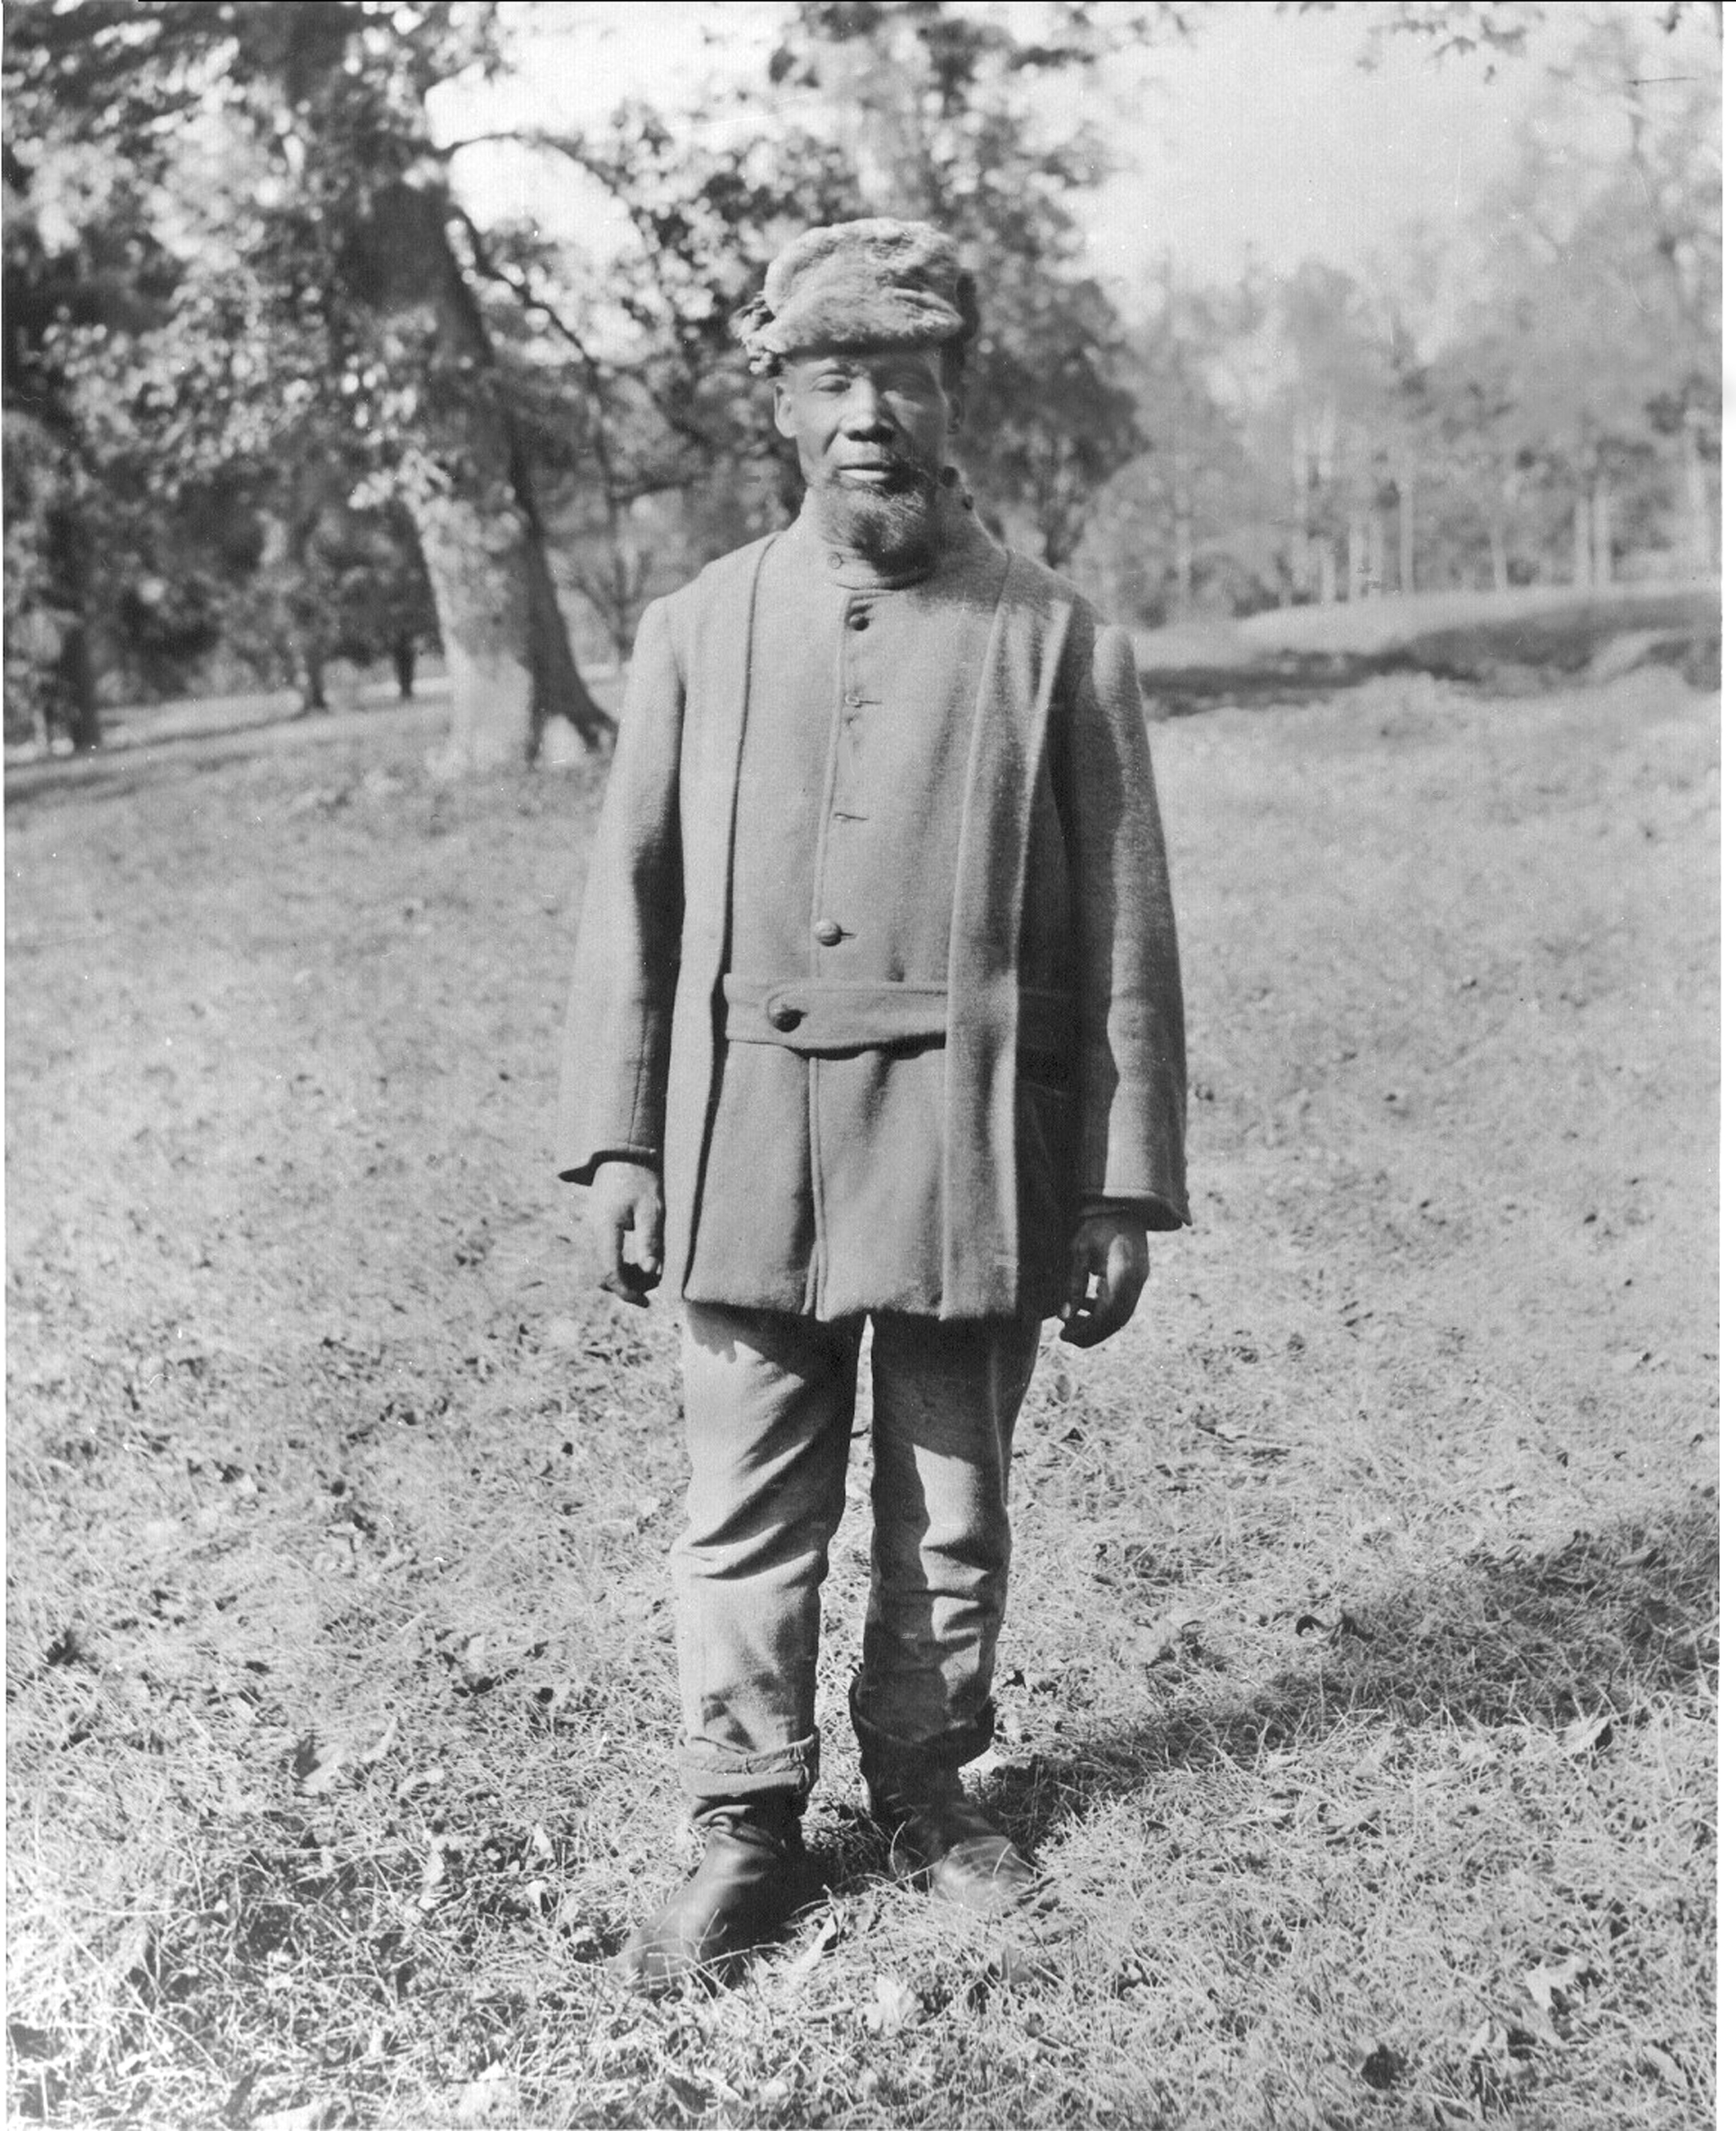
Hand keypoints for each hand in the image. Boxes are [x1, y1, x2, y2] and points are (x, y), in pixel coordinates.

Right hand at [589, 1160, 663, 1306]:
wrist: (622, 1157)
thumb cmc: (641, 1179)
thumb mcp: (652, 1209)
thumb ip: (650, 1240)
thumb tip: (652, 1272)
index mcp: (605, 1229)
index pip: (611, 1272)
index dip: (627, 1292)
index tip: (646, 1303)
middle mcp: (594, 1233)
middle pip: (607, 1273)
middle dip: (630, 1285)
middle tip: (656, 1284)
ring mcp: (594, 1232)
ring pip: (606, 1266)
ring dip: (627, 1276)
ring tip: (652, 1271)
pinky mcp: (599, 1230)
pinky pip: (607, 1256)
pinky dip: (622, 1265)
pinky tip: (641, 1263)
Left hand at [1058, 1209, 1148, 1347]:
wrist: (1121, 1205)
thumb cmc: (1097, 1224)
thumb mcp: (1080, 1250)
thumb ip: (1074, 1283)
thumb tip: (1065, 1317)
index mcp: (1125, 1274)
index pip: (1108, 1315)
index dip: (1087, 1330)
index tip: (1065, 1336)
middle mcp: (1137, 1281)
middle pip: (1116, 1320)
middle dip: (1091, 1333)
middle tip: (1065, 1336)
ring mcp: (1140, 1280)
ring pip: (1120, 1315)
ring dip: (1096, 1323)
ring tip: (1070, 1322)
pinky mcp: (1136, 1278)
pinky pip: (1121, 1303)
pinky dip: (1102, 1310)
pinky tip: (1082, 1304)